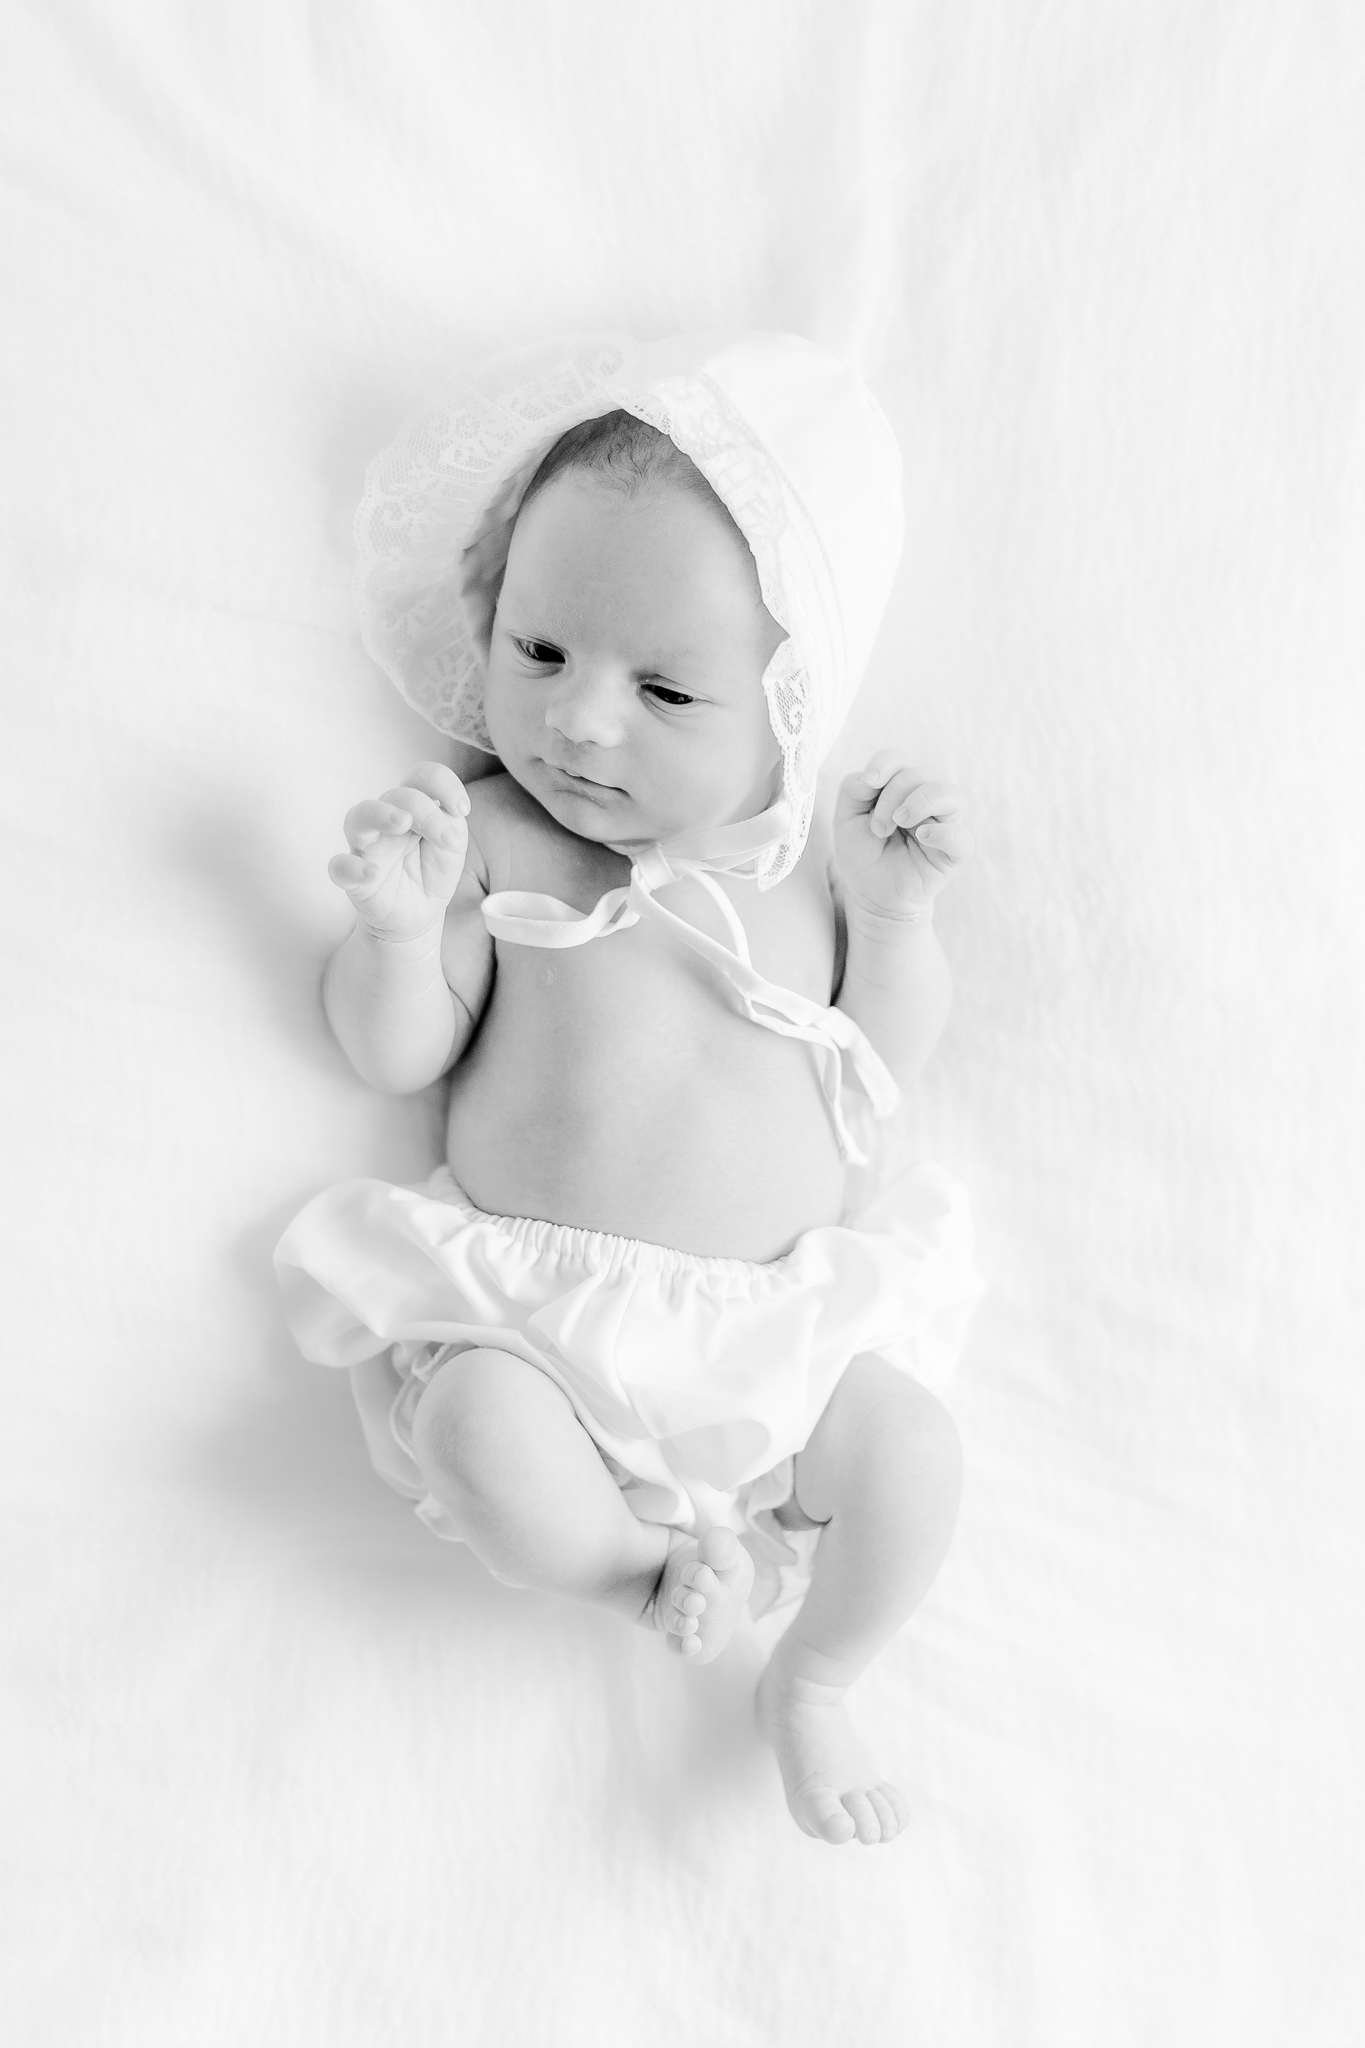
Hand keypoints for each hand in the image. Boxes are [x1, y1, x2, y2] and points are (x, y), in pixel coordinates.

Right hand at [328, 760, 469, 941]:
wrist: (418, 915)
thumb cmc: (431, 872)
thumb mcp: (451, 846)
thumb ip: (451, 823)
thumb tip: (449, 812)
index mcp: (411, 807)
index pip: (420, 777)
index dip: (442, 783)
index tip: (463, 809)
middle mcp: (385, 820)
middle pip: (397, 796)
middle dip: (427, 812)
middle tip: (447, 839)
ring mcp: (366, 847)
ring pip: (358, 817)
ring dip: (381, 815)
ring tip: (402, 822)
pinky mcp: (353, 878)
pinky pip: (340, 866)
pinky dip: (352, 867)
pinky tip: (371, 873)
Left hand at [834, 752, 973, 918]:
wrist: (870, 894)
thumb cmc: (862, 853)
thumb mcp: (846, 819)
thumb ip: (853, 789)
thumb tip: (872, 777)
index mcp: (898, 789)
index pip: (897, 760)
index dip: (885, 764)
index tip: (869, 782)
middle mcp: (925, 800)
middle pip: (918, 776)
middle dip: (892, 797)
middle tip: (878, 828)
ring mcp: (943, 824)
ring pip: (951, 795)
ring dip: (921, 802)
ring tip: (900, 823)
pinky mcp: (953, 853)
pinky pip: (962, 837)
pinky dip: (944, 833)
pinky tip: (923, 837)